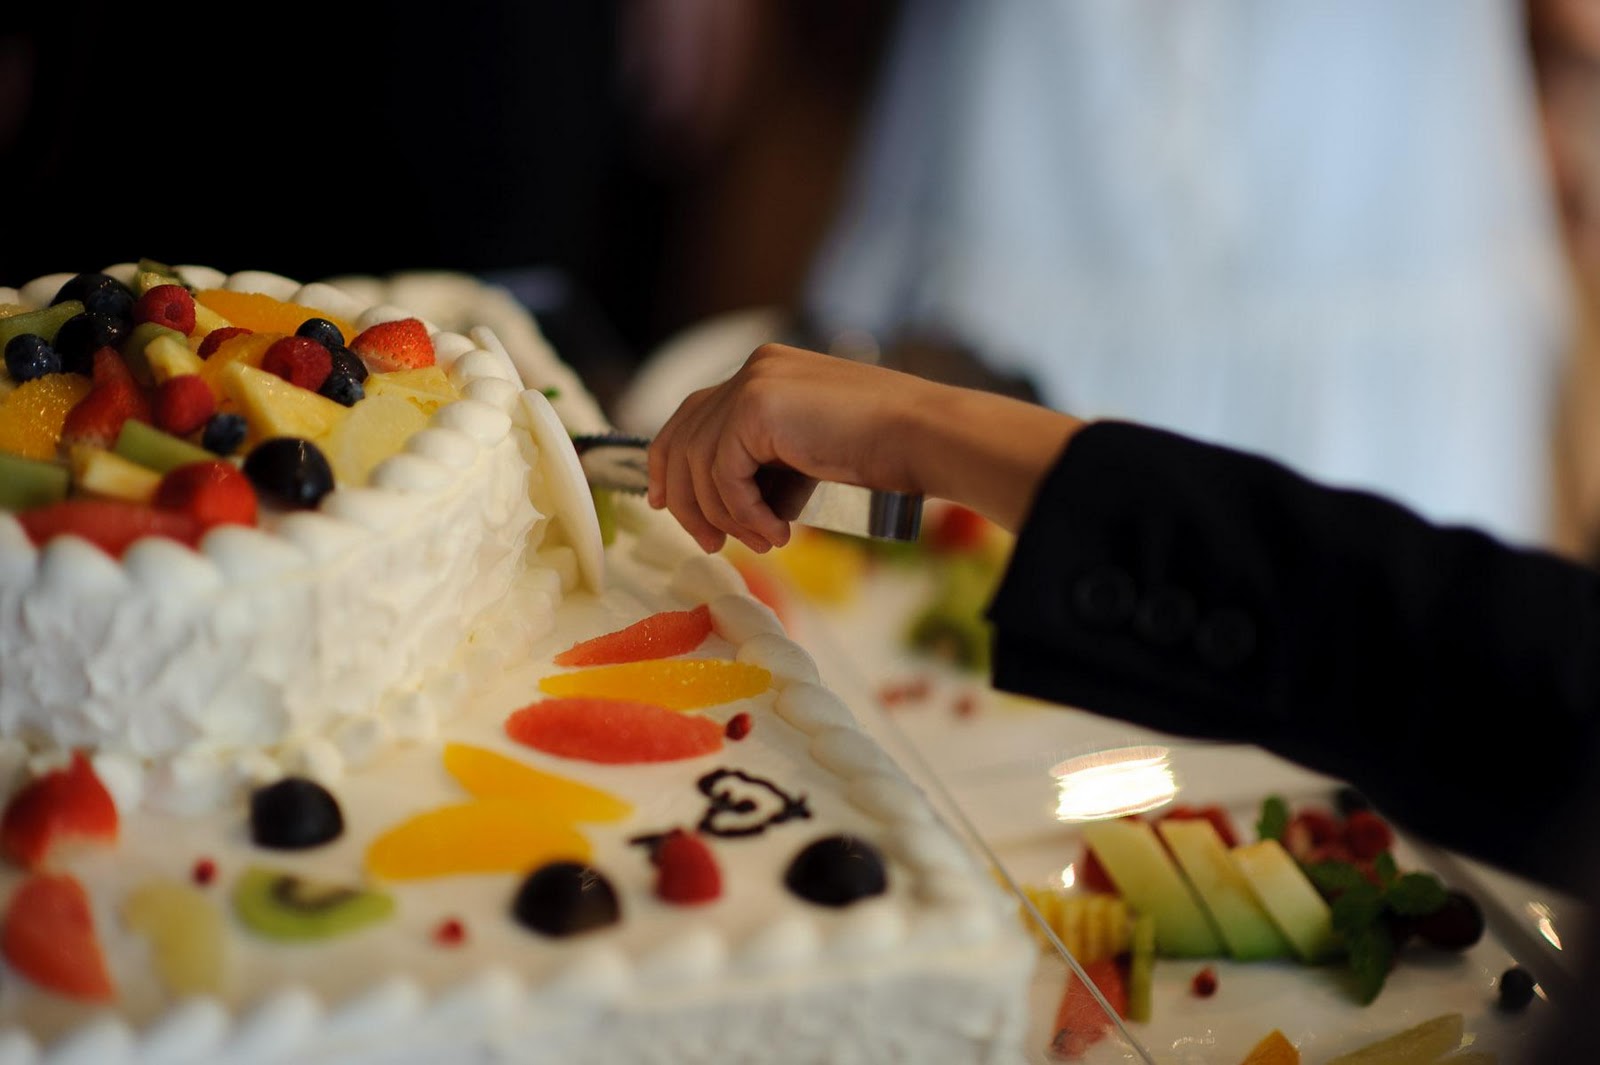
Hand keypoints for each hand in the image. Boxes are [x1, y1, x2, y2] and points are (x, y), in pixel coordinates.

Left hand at [646, 344, 1082, 552]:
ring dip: (727, 516)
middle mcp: (753, 370)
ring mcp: (752, 383)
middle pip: (683, 437)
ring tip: (766, 541)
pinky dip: (745, 513)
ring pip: (700, 464)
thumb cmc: (888, 450)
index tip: (666, 504)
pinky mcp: (756, 408)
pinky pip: (725, 477)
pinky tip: (778, 532)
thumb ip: (766, 463)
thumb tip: (723, 506)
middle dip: (686, 499)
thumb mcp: (811, 453)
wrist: (924, 435)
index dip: (671, 462)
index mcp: (766, 373)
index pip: (694, 415)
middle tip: (710, 543)